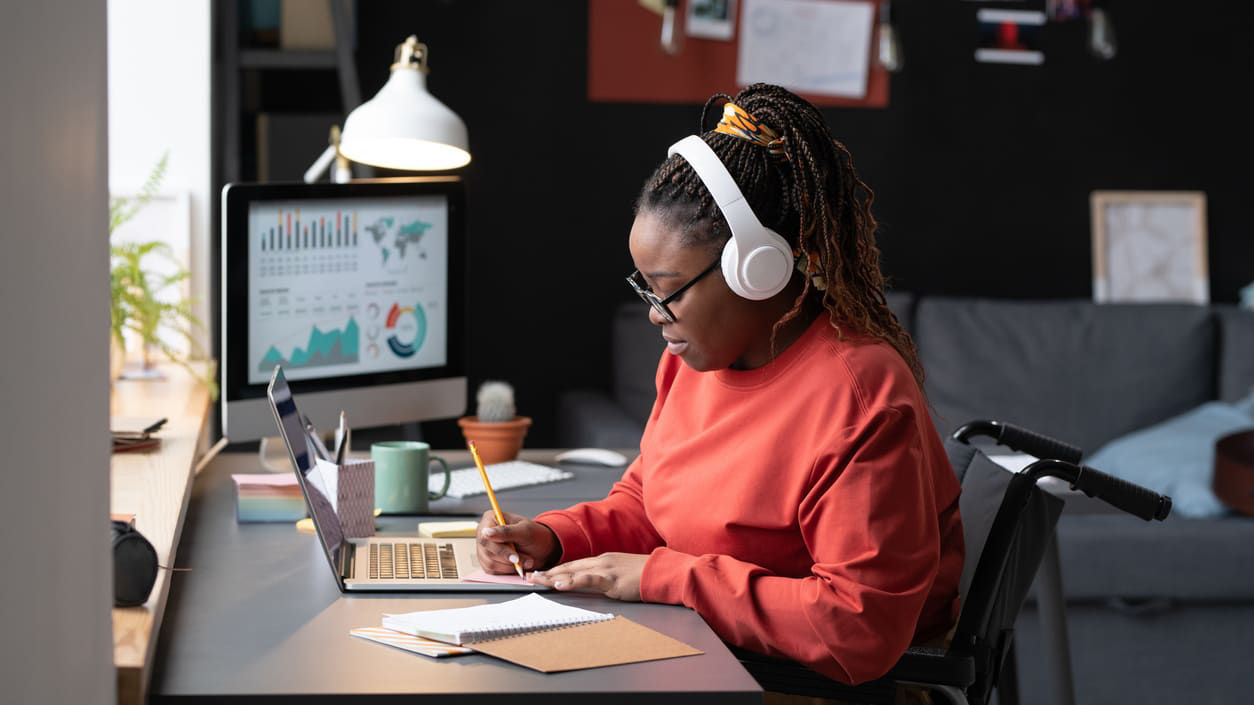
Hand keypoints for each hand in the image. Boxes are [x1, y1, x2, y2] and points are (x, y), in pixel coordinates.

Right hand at [475, 510, 559, 574]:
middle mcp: (484, 533)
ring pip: (490, 563)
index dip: (499, 548)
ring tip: (526, 561)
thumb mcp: (525, 531)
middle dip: (509, 558)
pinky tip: (517, 565)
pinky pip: (493, 571)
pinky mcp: (487, 562)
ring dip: (510, 566)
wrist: (541, 549)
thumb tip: (486, 532)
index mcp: (491, 519)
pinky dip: (507, 570)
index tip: (515, 557)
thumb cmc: (534, 536)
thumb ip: (506, 531)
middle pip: (487, 551)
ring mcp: (484, 549)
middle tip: (527, 560)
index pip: (486, 536)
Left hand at [527, 553, 647, 601]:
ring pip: (573, 571)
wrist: (661, 572)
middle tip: (529, 576)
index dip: (555, 568)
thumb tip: (590, 583)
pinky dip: (571, 581)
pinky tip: (559, 584)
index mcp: (602, 559)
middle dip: (547, 571)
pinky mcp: (611, 579)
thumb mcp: (619, 573)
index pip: (574, 564)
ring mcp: (605, 568)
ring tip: (537, 580)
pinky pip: (587, 580)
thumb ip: (604, 576)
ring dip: (553, 576)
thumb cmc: (643, 574)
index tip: (540, 572)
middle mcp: (600, 561)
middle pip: (568, 566)